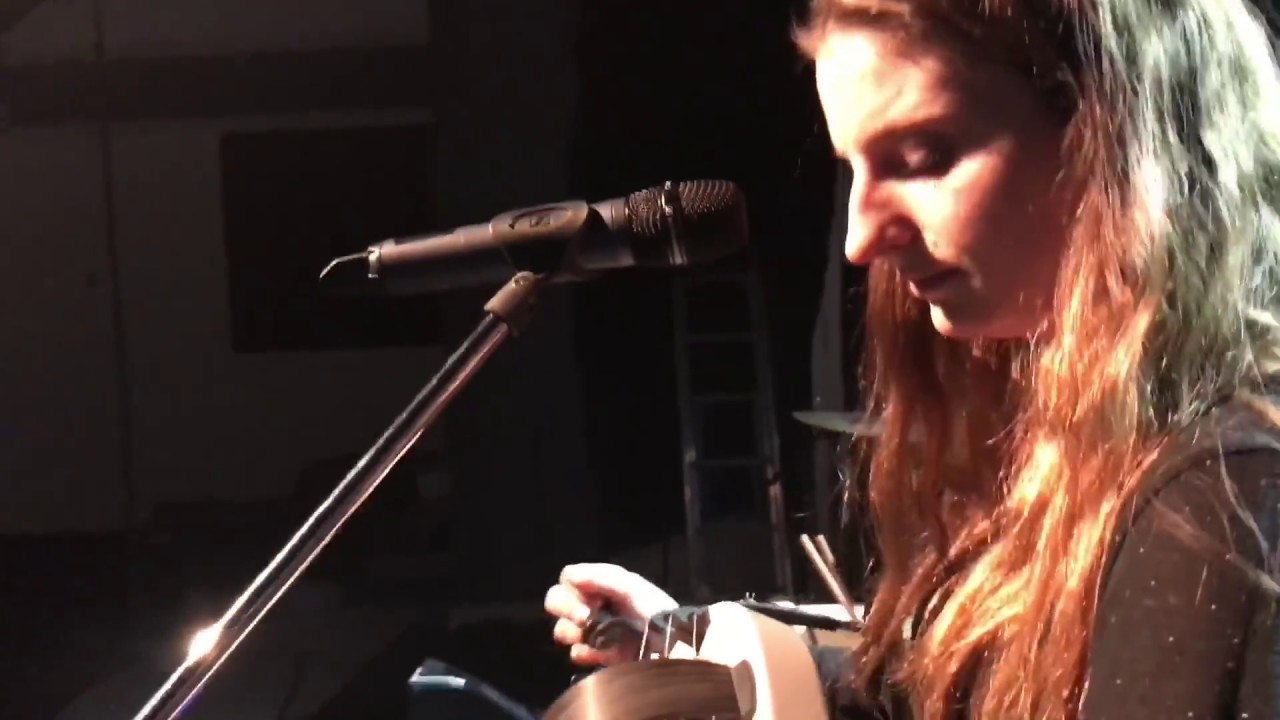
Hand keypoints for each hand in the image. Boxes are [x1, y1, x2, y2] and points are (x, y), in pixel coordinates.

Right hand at [543, 563, 678, 665]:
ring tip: (585, 636)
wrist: (675, 645)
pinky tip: (592, 653)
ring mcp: (594, 630)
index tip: (588, 600)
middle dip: (565, 609)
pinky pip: (577, 653)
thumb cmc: (656, 609)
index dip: (572, 588)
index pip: (568, 579)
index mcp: (601, 585)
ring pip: (563, 629)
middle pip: (557, 601)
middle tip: (584, 618)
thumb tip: (571, 576)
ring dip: (569, 631)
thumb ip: (602, 578)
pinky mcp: (599, 655)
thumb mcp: (633, 587)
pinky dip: (582, 653)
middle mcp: (593, 604)